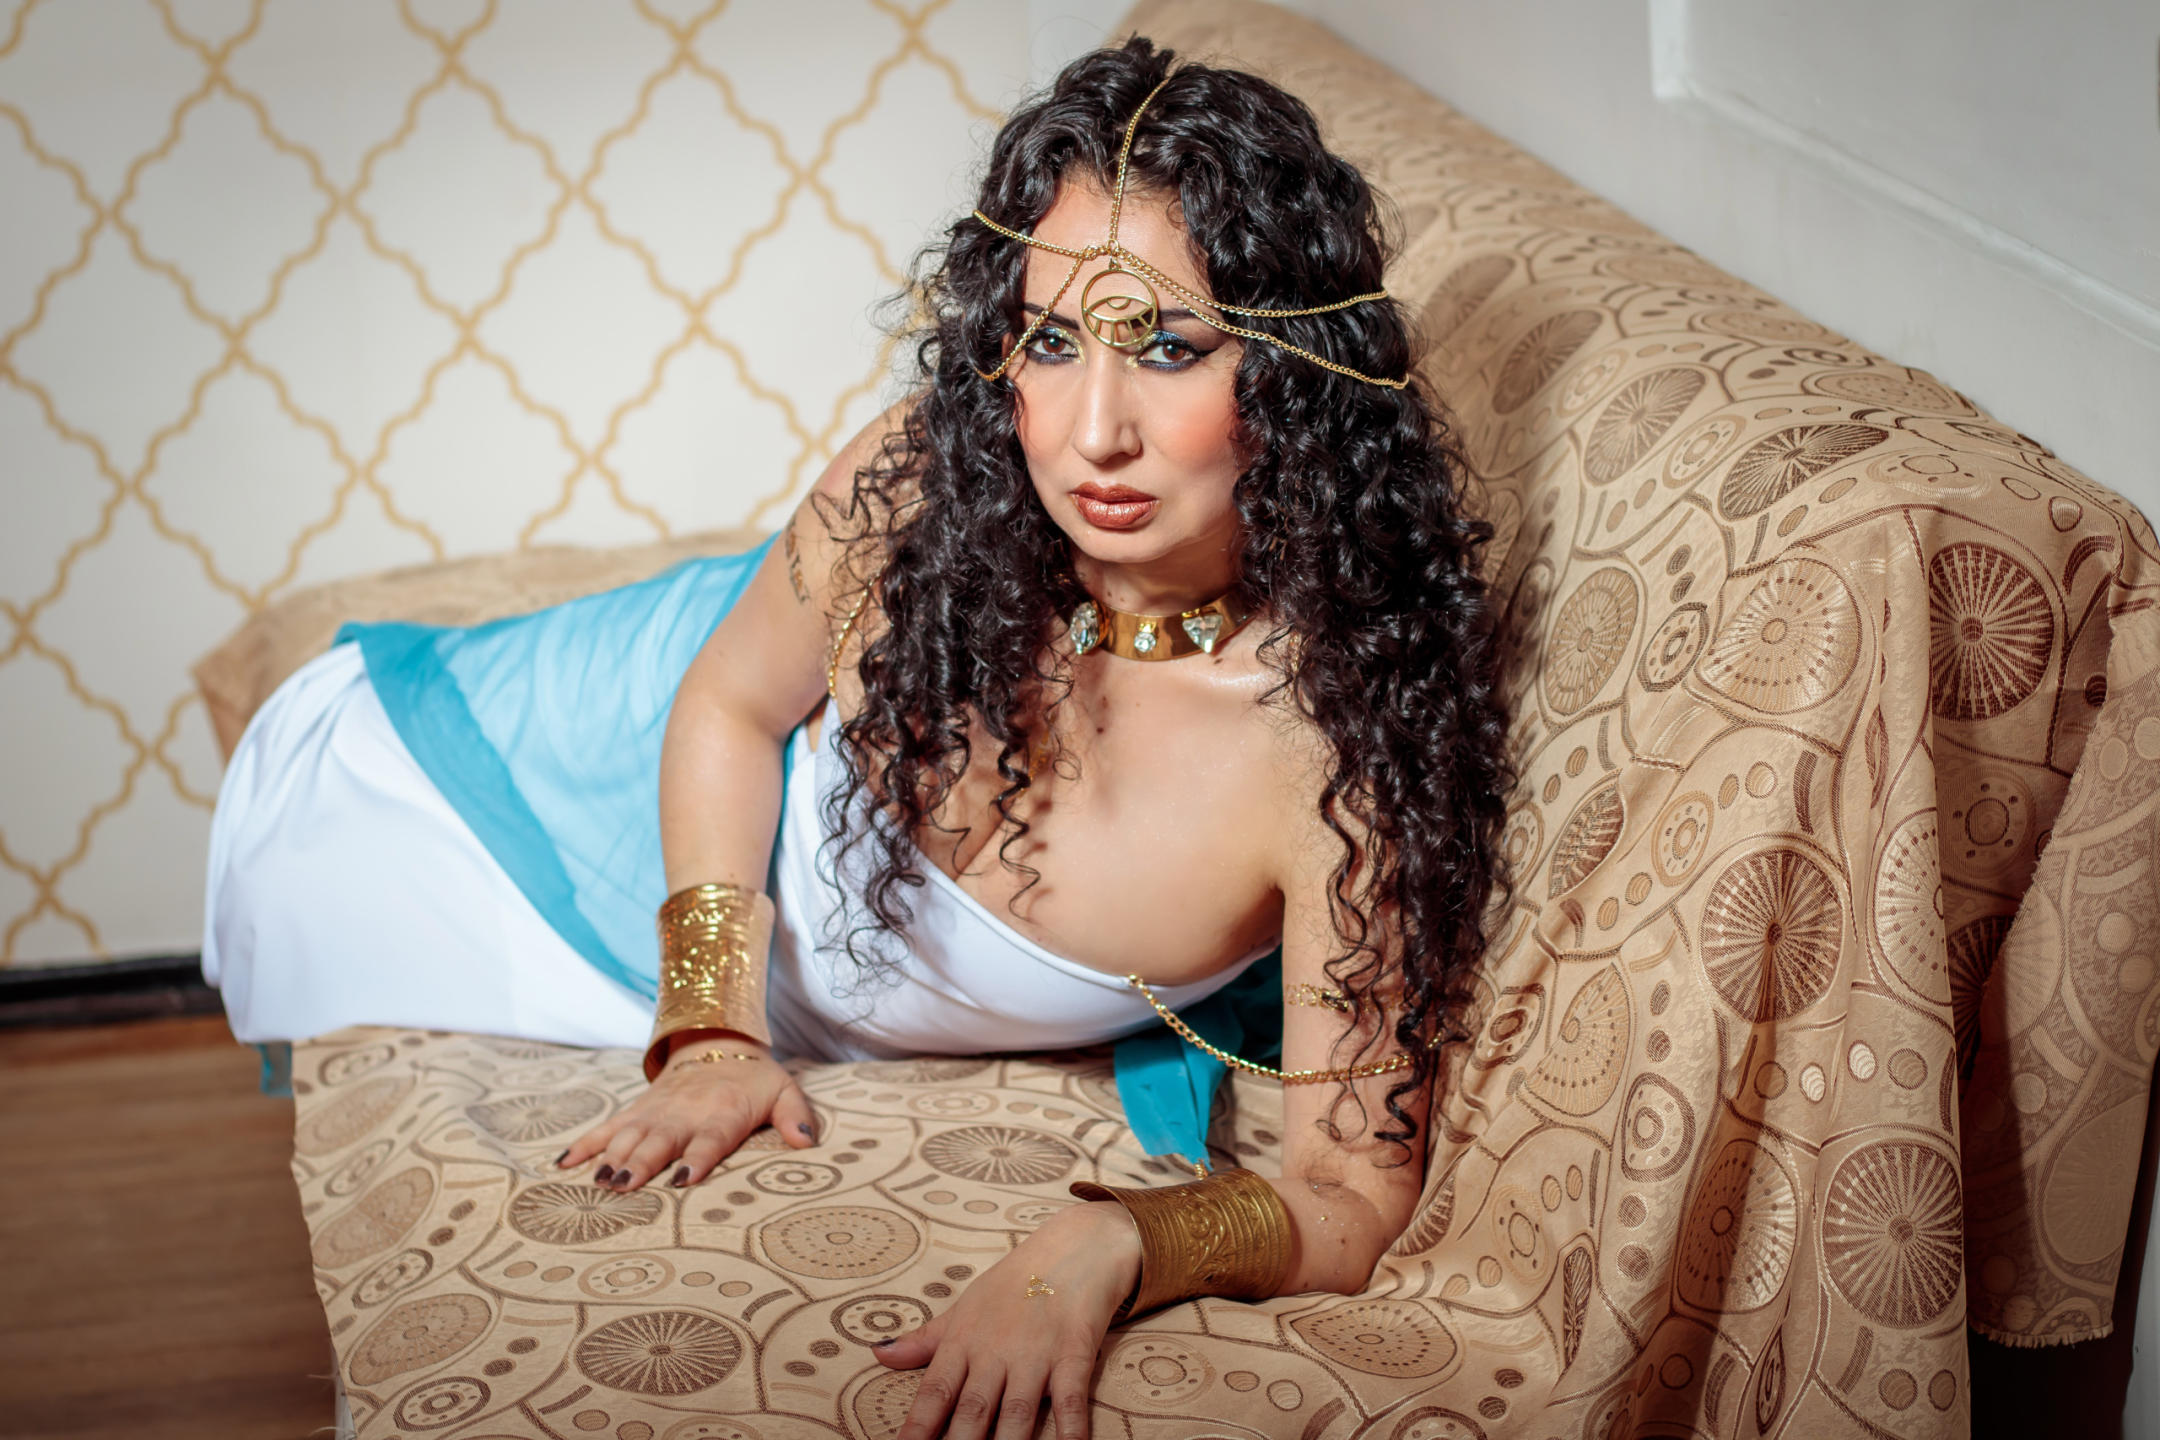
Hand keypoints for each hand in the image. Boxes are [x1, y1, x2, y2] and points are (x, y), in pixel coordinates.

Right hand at [556, 1034, 817, 1190]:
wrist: (718, 1041)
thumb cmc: (753, 1079)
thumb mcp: (784, 1090)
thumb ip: (796, 1115)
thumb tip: (806, 1141)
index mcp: (721, 1113)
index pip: (710, 1139)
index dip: (697, 1158)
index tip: (682, 1179)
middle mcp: (684, 1113)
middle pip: (661, 1140)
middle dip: (641, 1162)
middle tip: (623, 1186)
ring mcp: (656, 1112)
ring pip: (630, 1136)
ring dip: (612, 1158)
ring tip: (598, 1182)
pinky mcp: (637, 1111)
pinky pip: (607, 1127)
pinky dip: (585, 1145)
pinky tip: (564, 1165)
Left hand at [875, 1200, 1141, 1439]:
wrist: (1072, 1247)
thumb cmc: (1013, 1283)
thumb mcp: (963, 1307)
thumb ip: (924, 1340)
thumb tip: (877, 1355)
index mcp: (963, 1342)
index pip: (935, 1393)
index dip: (917, 1428)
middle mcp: (995, 1353)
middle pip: (972, 1410)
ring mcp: (1036, 1356)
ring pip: (1016, 1413)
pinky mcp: (1073, 1356)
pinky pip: (1070, 1400)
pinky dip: (1069, 1430)